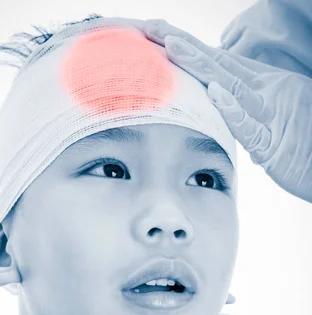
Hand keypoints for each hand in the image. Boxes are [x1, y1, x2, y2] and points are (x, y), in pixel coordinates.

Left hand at [141, 19, 311, 202]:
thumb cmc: (301, 149)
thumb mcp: (268, 123)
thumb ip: (243, 111)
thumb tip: (218, 101)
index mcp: (264, 87)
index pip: (220, 64)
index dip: (191, 49)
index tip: (161, 35)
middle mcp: (268, 93)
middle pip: (220, 66)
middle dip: (186, 46)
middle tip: (153, 29)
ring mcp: (271, 116)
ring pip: (231, 86)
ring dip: (201, 66)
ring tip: (173, 47)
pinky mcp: (273, 145)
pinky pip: (249, 127)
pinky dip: (233, 110)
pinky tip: (215, 93)